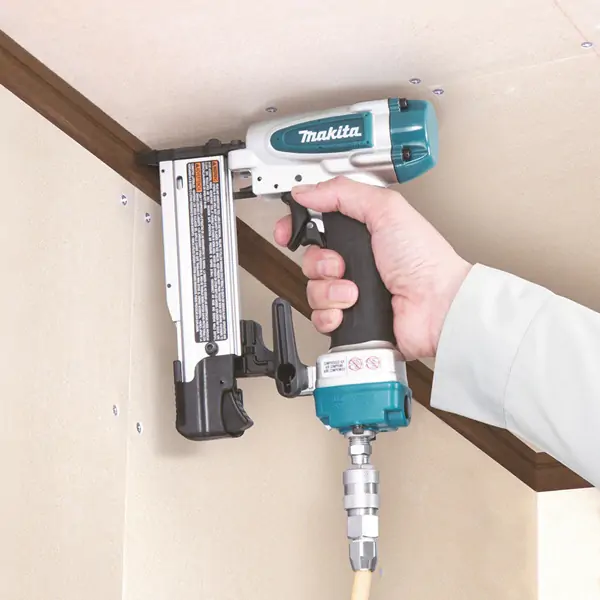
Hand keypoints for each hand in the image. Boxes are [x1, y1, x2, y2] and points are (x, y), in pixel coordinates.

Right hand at [273, 177, 470, 360]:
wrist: (437, 306)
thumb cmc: (424, 260)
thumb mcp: (385, 209)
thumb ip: (343, 193)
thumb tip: (307, 190)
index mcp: (361, 233)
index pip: (316, 225)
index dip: (297, 228)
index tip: (288, 232)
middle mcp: (355, 262)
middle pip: (310, 260)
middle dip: (320, 263)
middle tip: (341, 264)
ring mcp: (352, 291)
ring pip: (313, 290)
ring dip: (330, 290)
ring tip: (353, 291)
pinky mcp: (351, 318)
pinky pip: (320, 317)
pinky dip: (331, 314)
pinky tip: (348, 309)